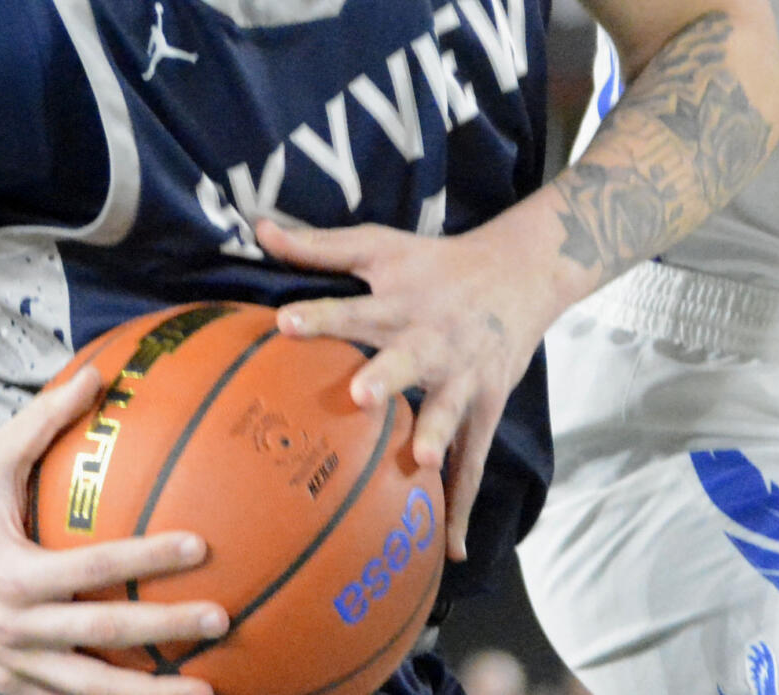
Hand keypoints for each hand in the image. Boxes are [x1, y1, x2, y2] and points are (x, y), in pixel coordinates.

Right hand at [0, 364, 226, 694]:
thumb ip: (46, 417)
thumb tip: (100, 370)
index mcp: (11, 574)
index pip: (92, 567)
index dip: (146, 557)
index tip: (200, 546)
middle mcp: (11, 626)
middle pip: (100, 635)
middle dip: (164, 630)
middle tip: (221, 620)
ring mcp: (9, 661)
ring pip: (87, 686)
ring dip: (145, 693)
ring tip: (206, 693)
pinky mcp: (8, 680)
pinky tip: (158, 694)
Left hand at [256, 219, 552, 562]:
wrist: (522, 272)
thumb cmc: (436, 263)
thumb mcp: (381, 245)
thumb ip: (318, 246)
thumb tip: (256, 228)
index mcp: (402, 302)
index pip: (355, 306)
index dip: (322, 314)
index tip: (284, 323)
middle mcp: (434, 339)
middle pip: (408, 358)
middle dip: (387, 376)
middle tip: (362, 394)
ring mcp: (464, 376)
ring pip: (450, 409)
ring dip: (437, 435)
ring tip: (422, 465)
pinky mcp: (486, 405)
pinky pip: (473, 461)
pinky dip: (462, 505)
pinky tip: (450, 549)